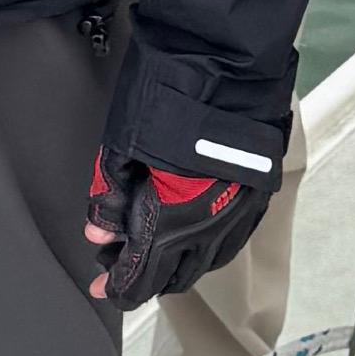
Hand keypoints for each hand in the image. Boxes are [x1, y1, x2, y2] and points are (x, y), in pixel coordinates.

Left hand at [79, 59, 288, 310]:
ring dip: (175, 265)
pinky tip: (193, 236)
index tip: (102, 286)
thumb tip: (99, 232)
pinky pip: (229, 243)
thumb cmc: (169, 100)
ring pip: (203, 264)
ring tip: (154, 251)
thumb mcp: (120, 148)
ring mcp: (236, 218)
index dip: (117, 288)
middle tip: (121, 262)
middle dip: (143, 277)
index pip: (139, 279)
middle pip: (171, 278)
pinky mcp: (255, 200)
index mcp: (167, 224)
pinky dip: (205, 249)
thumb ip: (109, 198)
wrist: (227, 67)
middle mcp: (205, 231)